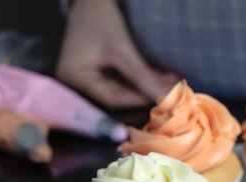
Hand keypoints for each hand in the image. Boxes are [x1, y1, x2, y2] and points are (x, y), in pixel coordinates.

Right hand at [55, 0, 179, 107]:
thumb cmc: (100, 17)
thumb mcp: (121, 48)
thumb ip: (141, 75)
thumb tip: (165, 97)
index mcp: (74, 77)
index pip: (112, 99)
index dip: (140, 100)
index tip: (164, 99)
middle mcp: (75, 82)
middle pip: (116, 96)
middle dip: (145, 93)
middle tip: (171, 93)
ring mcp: (83, 78)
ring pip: (120, 90)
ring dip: (144, 87)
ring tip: (169, 84)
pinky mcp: (94, 72)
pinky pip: (118, 81)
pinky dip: (137, 80)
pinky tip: (158, 78)